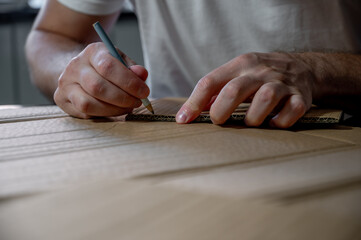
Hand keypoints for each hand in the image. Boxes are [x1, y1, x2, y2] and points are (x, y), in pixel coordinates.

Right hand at [54, 42, 148, 117]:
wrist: (78, 71)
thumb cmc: (106, 68)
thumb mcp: (121, 62)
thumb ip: (133, 69)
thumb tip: (142, 74)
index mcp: (92, 52)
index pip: (108, 66)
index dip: (128, 82)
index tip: (144, 92)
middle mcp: (75, 66)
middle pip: (97, 87)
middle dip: (122, 98)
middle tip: (137, 102)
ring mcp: (65, 84)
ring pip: (88, 103)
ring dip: (113, 109)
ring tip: (127, 108)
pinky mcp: (62, 99)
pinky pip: (84, 113)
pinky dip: (103, 114)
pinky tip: (113, 110)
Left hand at [176, 52, 314, 127]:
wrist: (303, 67)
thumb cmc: (260, 75)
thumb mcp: (238, 73)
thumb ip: (215, 90)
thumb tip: (189, 112)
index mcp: (241, 65)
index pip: (210, 82)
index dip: (194, 103)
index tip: (183, 121)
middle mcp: (260, 72)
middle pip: (234, 90)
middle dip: (220, 112)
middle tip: (219, 122)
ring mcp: (282, 84)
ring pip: (264, 100)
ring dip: (252, 118)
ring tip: (250, 122)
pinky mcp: (301, 97)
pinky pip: (291, 112)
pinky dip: (280, 122)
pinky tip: (273, 124)